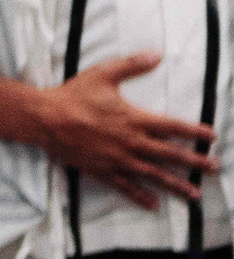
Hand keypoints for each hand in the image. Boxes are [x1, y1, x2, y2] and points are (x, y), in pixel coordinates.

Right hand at [29, 53, 215, 207]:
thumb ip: (132, 65)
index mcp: (134, 119)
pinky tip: (154, 205)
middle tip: (214, 168)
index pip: (173, 126)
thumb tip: (158, 54)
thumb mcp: (103, 74)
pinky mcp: (102, 169)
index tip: (212, 136)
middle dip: (195, 162)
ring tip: (194, 194)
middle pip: (171, 154)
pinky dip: (140, 196)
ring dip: (176, 185)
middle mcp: (131, 142)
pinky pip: (126, 186)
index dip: (195, 131)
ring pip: (153, 175)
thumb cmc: (73, 95)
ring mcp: (118, 159)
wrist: (44, 118)